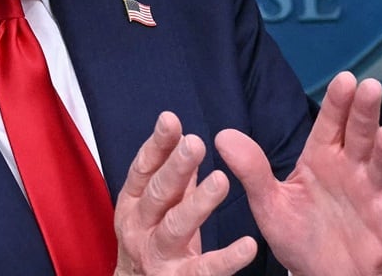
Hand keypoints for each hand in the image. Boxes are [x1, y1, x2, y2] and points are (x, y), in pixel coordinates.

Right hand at [113, 111, 257, 275]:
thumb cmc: (153, 242)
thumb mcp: (158, 207)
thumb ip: (176, 179)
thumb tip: (187, 139)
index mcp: (133, 203)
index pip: (144, 169)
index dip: (157, 144)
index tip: (171, 120)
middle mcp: (139, 227)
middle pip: (158, 193)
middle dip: (176, 167)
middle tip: (195, 143)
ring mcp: (157, 255)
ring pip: (176, 227)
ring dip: (198, 203)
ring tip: (221, 180)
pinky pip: (204, 270)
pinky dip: (227, 258)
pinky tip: (248, 245)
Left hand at [214, 72, 381, 275]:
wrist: (320, 274)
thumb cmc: (298, 232)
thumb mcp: (269, 202)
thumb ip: (251, 170)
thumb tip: (221, 136)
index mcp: (322, 158)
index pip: (330, 124)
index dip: (338, 102)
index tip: (344, 78)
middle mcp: (351, 171)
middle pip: (360, 135)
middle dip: (365, 112)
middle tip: (370, 86)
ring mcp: (372, 197)